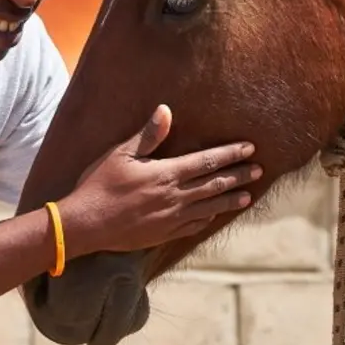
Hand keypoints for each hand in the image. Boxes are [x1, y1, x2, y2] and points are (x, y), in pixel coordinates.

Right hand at [58, 104, 260, 254]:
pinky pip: (192, 226)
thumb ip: (147, 135)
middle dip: (238, 175)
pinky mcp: (162, 234)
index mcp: (166, 174)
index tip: (250, 148)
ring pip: (209, 207)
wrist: (85, 224)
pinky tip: (213, 215)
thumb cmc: (99, 185)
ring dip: (230, 199)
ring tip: (247, 196)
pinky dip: (207, 218)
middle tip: (259, 170)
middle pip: (214, 184)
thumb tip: (165, 111)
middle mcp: (174, 197)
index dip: (230, 154)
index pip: (207, 161)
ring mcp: (170, 218)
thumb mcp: (120, 154)